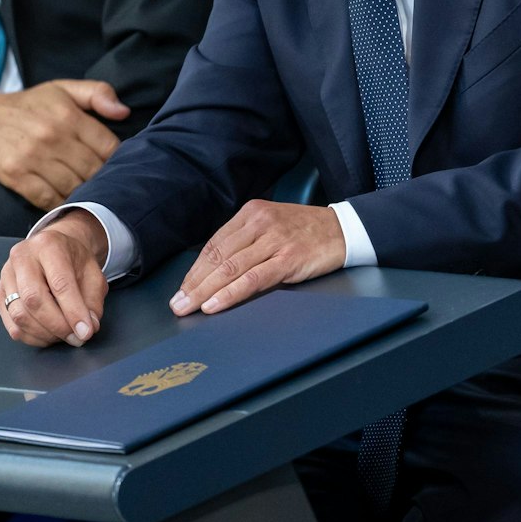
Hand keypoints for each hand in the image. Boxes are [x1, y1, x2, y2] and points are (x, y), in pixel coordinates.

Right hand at [0, 80, 130, 210]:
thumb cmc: (28, 106)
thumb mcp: (62, 89)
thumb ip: (97, 93)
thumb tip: (124, 111)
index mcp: (67, 114)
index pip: (108, 146)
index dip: (117, 159)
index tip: (116, 165)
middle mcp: (52, 135)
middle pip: (93, 170)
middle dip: (101, 180)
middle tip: (103, 184)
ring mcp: (32, 156)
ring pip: (73, 187)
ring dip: (82, 194)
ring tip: (86, 193)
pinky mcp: (15, 174)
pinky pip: (47, 199)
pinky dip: (59, 204)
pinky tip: (64, 200)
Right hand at [0, 210, 110, 346]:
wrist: (55, 250)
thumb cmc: (72, 260)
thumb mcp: (94, 274)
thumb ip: (93, 301)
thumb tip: (88, 327)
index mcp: (49, 246)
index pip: (59, 283)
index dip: (73, 311)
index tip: (85, 331)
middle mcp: (22, 258)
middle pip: (33, 299)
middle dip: (57, 325)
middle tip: (75, 337)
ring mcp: (7, 275)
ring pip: (19, 314)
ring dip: (44, 333)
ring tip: (63, 335)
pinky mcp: (0, 293)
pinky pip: (11, 324)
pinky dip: (31, 337)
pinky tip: (47, 335)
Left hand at [171, 201, 345, 315]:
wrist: (343, 230)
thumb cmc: (306, 231)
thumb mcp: (272, 226)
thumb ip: (247, 242)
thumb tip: (215, 271)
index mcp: (251, 213)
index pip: (214, 244)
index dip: (195, 270)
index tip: (182, 289)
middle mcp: (259, 223)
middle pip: (217, 257)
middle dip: (193, 284)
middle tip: (177, 304)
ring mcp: (274, 240)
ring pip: (230, 269)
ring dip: (204, 292)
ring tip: (189, 308)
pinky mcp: (288, 259)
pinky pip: (252, 279)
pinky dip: (230, 294)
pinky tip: (215, 305)